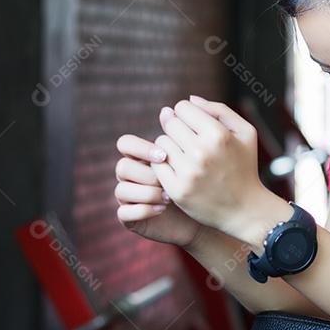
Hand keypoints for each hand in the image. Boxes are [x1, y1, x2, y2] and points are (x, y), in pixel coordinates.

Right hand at [115, 133, 202, 248]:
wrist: (207, 215)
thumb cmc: (203, 182)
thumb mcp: (196, 157)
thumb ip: (183, 134)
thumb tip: (168, 110)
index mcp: (142, 158)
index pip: (126, 144)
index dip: (141, 148)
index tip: (164, 155)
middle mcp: (132, 176)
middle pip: (122, 166)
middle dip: (145, 173)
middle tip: (167, 180)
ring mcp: (129, 198)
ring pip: (121, 190)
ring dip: (146, 193)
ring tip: (169, 197)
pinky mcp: (130, 219)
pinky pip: (124, 213)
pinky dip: (142, 210)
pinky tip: (162, 209)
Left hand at [151, 96, 265, 236]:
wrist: (244, 209)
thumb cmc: (244, 166)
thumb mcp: (246, 133)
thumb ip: (219, 110)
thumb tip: (190, 99)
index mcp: (218, 135)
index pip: (182, 108)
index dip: (187, 114)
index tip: (194, 126)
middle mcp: (201, 152)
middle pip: (170, 123)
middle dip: (177, 129)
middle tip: (189, 141)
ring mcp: (188, 173)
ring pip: (160, 143)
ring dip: (170, 147)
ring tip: (185, 156)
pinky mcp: (177, 190)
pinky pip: (156, 164)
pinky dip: (164, 165)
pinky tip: (178, 169)